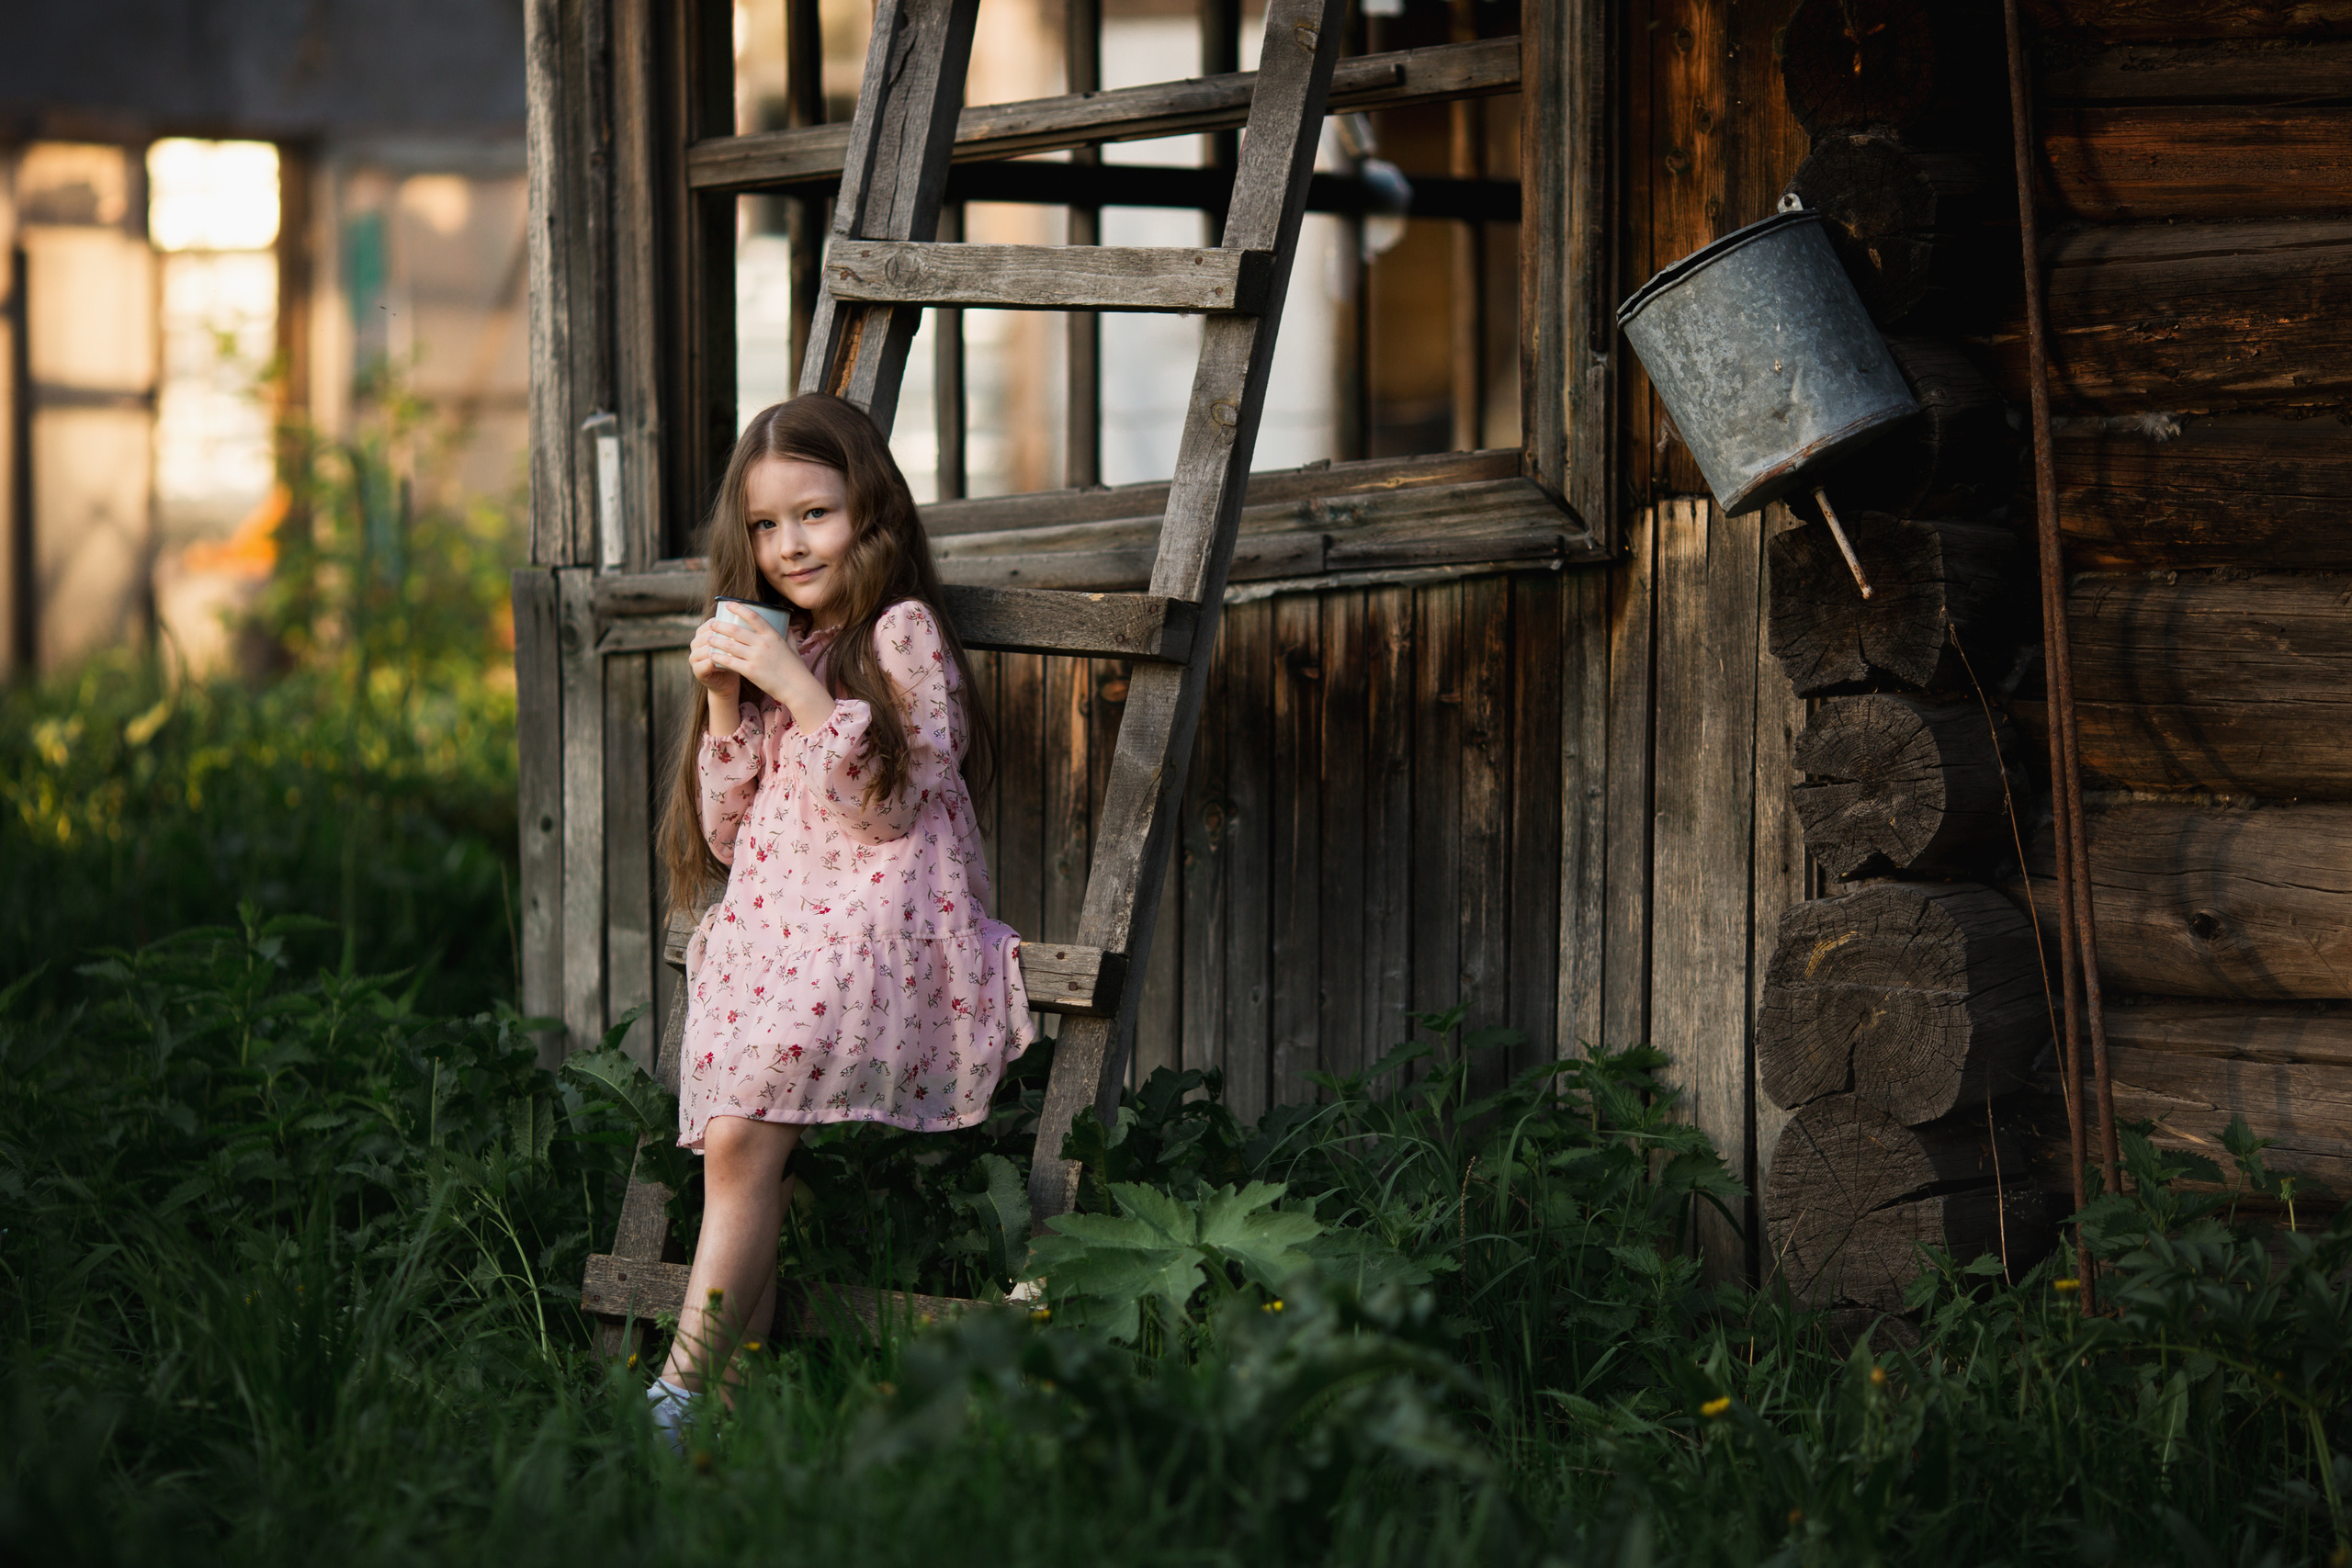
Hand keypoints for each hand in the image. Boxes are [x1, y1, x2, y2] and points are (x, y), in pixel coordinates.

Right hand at [688, 617, 743, 700]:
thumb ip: (737, 630)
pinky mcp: (697, 670)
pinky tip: (731, 665)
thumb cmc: (733, 658)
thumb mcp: (735, 642)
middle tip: (742, 641)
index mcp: (702, 632)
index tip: (742, 627)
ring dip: (722, 651)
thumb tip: (752, 615)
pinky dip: (718, 664)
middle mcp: (695, 643)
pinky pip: (706, 664)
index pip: (711, 623)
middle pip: (708, 636)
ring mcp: (694, 656)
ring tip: (738, 654)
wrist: (727, 681)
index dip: (725, 624)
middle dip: (724, 638)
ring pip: (707, 649)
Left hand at [695, 612, 833, 731]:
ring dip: (716, 641)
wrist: (798, 688)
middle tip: (711, 623)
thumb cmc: (796, 668)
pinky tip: (712, 655)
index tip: (728, 604)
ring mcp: (756, 657)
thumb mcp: (793, 647)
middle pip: (736, 630)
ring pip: (730, 645)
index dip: (739, 608)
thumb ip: (788, 635)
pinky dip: (719, 658)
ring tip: (708, 639)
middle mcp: (763, 644)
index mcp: (773, 636)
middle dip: (721, 625)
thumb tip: (787, 626)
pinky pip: (730, 662)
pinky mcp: (750, 671)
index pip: (753, 616)